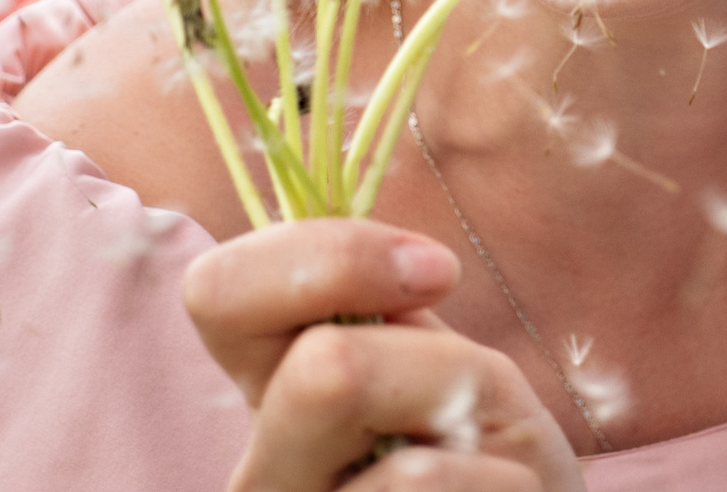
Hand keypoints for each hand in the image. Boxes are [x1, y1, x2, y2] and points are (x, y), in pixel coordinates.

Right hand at [185, 217, 586, 491]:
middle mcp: (261, 472)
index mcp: (269, 389)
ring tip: (484, 468)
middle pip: (323, 376)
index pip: (219, 293)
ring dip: (483, 447)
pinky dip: (507, 488)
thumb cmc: (484, 443)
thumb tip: (404, 265)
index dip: (331, 258)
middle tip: (469, 400)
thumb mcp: (447, 364)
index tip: (437, 271)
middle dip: (433, 368)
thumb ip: (397, 322)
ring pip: (408, 472)